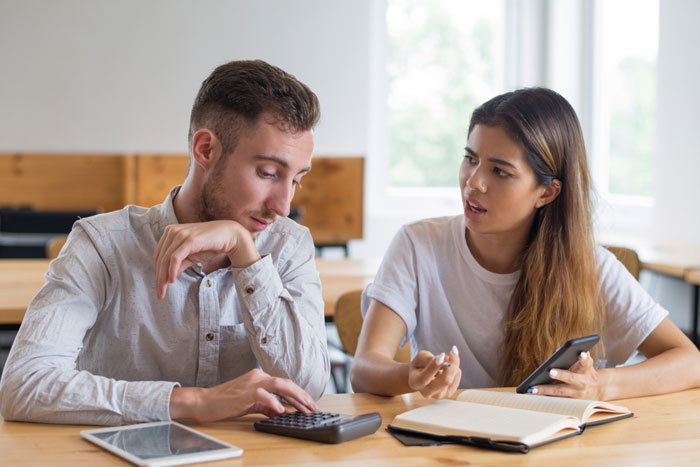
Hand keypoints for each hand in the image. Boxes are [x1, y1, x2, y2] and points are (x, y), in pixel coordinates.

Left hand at [153, 221, 260, 298]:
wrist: (229, 235)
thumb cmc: (210, 244)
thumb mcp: (191, 256)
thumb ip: (179, 264)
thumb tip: (168, 278)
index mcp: (170, 232)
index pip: (158, 255)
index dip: (157, 272)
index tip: (159, 287)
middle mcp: (173, 231)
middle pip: (159, 258)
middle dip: (158, 278)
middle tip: (160, 294)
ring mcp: (181, 234)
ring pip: (165, 259)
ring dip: (163, 277)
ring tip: (164, 290)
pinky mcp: (189, 240)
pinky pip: (175, 258)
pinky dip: (171, 270)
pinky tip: (172, 280)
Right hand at [169, 368, 318, 421]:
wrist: (205, 402)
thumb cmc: (226, 402)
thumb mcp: (250, 404)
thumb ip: (266, 406)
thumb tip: (281, 411)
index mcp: (260, 377)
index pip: (284, 384)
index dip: (299, 394)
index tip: (310, 404)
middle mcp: (258, 376)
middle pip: (285, 383)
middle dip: (302, 395)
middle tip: (313, 407)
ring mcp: (252, 382)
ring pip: (279, 385)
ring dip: (294, 396)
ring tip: (304, 408)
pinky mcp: (245, 391)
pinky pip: (263, 395)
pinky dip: (274, 402)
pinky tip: (282, 411)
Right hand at [407, 346, 460, 398]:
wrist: (421, 376)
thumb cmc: (420, 365)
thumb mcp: (420, 357)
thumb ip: (429, 358)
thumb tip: (444, 360)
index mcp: (416, 382)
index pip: (425, 377)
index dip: (434, 366)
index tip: (442, 354)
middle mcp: (426, 392)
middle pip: (444, 381)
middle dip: (451, 364)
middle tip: (454, 350)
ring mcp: (438, 395)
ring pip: (452, 379)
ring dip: (453, 365)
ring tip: (447, 358)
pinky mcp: (448, 394)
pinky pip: (456, 379)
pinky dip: (456, 370)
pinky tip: (450, 367)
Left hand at [529, 352, 604, 399]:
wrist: (599, 391)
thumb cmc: (587, 373)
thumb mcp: (586, 364)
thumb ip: (576, 357)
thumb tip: (557, 351)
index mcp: (587, 370)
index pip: (587, 362)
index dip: (584, 357)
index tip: (581, 352)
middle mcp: (583, 382)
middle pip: (570, 377)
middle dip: (560, 375)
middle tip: (550, 371)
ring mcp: (577, 394)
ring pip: (560, 392)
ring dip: (545, 390)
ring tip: (532, 389)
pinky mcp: (571, 402)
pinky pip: (556, 399)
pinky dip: (545, 397)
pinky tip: (533, 394)